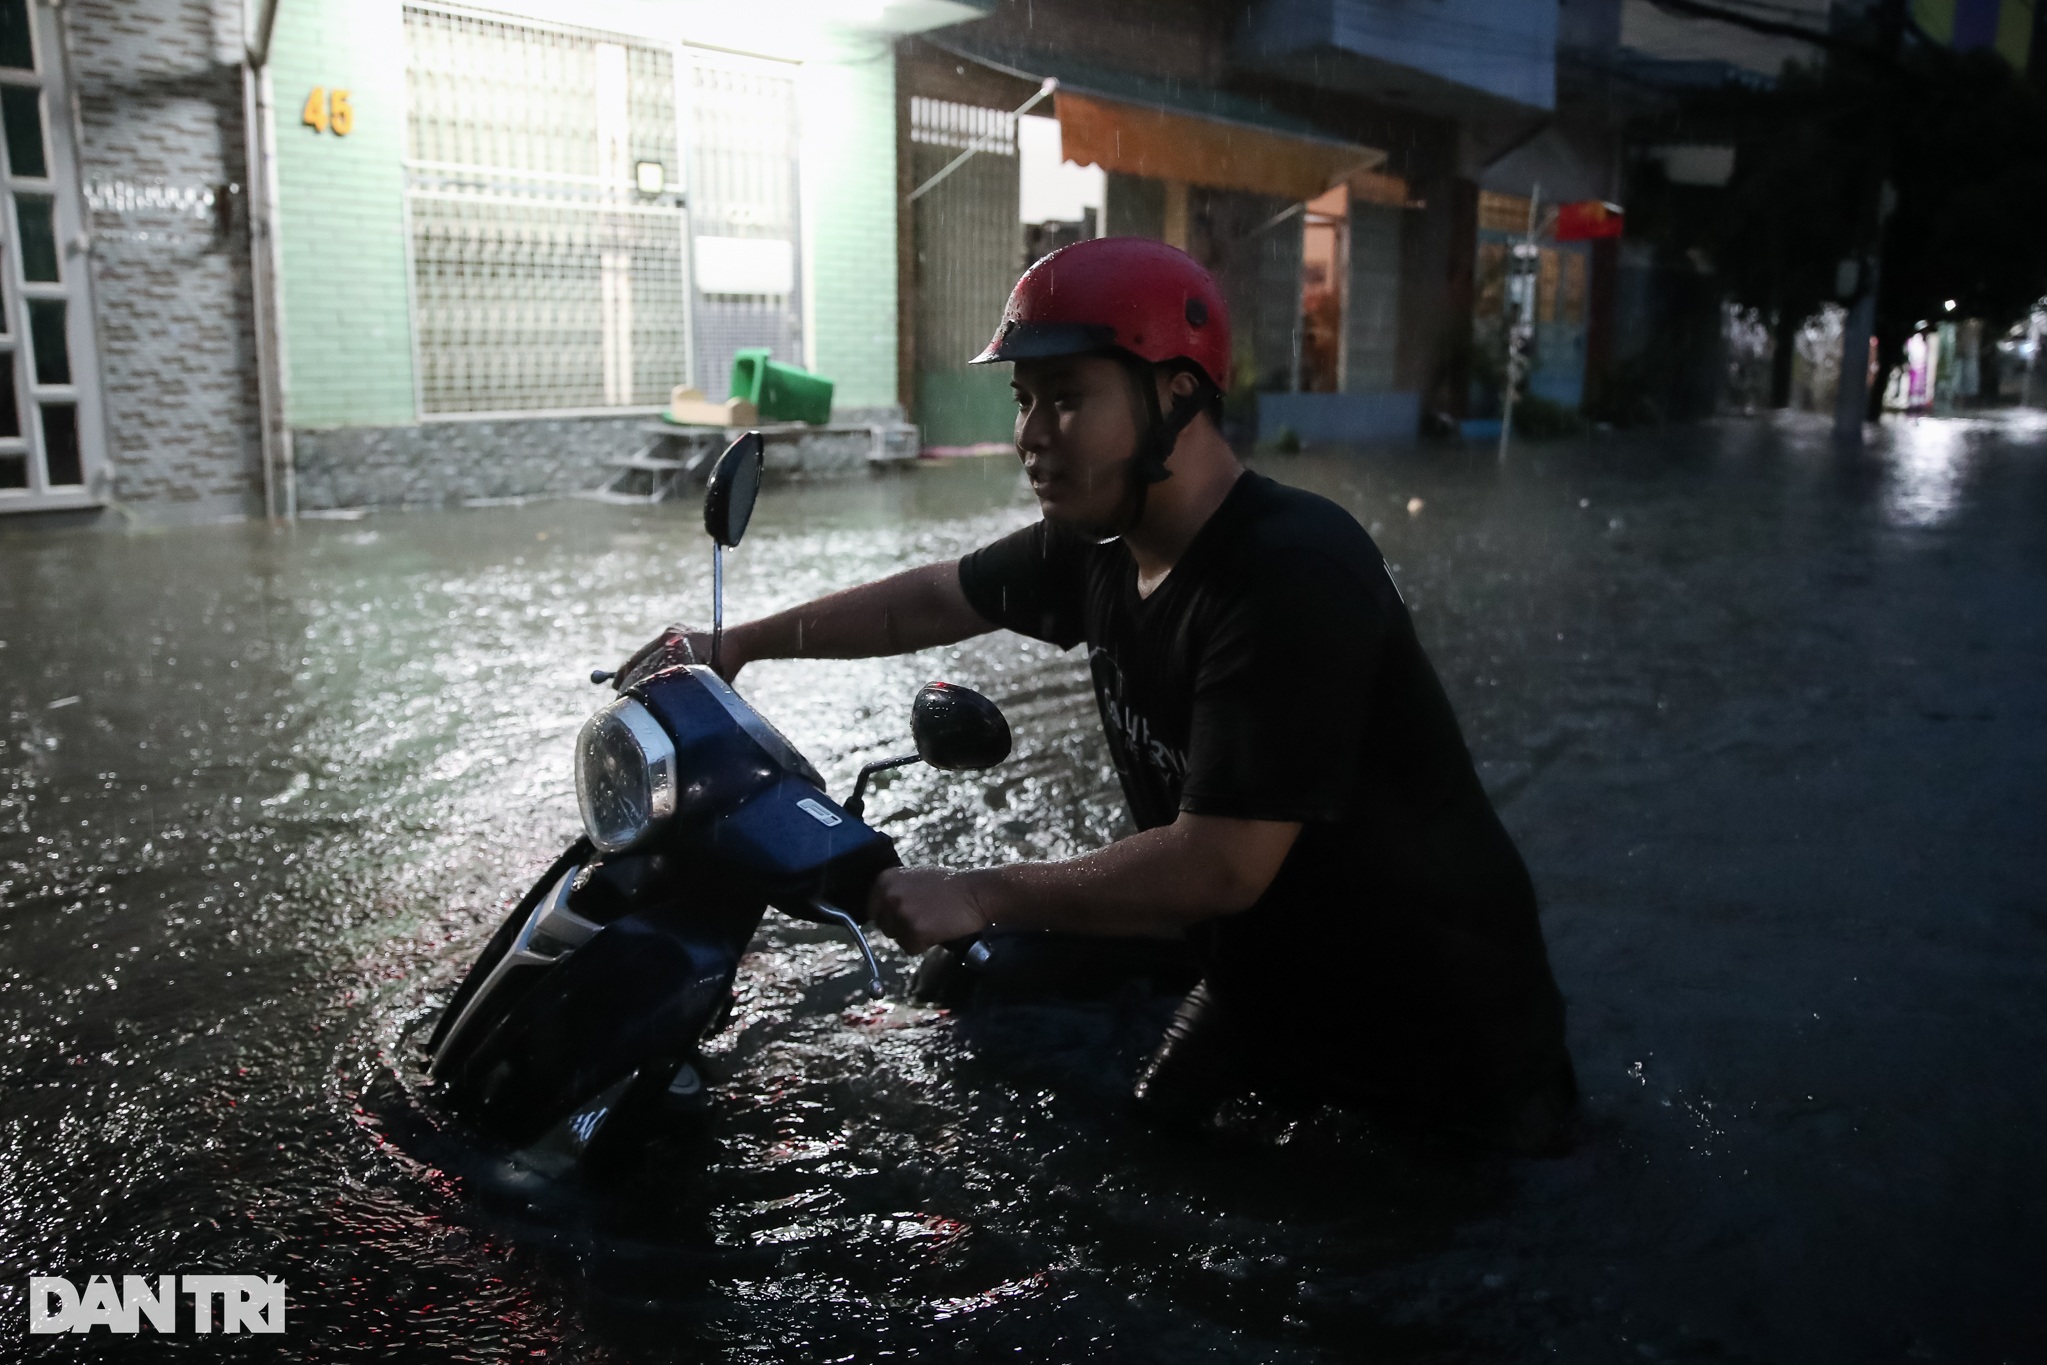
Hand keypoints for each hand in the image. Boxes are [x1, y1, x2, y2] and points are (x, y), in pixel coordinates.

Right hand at [614, 623, 737, 688]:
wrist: (739, 642)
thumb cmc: (725, 664)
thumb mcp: (703, 679)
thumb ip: (683, 688)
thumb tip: (660, 704)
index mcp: (672, 643)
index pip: (641, 661)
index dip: (628, 677)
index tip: (619, 691)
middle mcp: (669, 634)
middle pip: (640, 655)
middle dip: (627, 673)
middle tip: (618, 690)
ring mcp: (673, 630)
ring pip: (648, 652)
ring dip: (638, 667)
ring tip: (626, 683)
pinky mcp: (678, 630)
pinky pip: (659, 647)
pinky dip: (651, 660)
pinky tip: (644, 673)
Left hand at [867, 866, 992, 955]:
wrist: (975, 893)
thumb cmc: (948, 886)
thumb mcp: (915, 877)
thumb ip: (895, 889)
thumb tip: (880, 905)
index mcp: (885, 879)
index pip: (872, 909)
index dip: (888, 914)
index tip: (903, 914)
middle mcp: (888, 895)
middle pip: (883, 926)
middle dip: (900, 926)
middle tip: (924, 916)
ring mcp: (900, 914)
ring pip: (896, 938)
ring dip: (913, 935)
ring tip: (933, 921)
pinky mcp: (914, 932)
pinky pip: (910, 948)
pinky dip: (924, 944)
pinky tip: (937, 930)